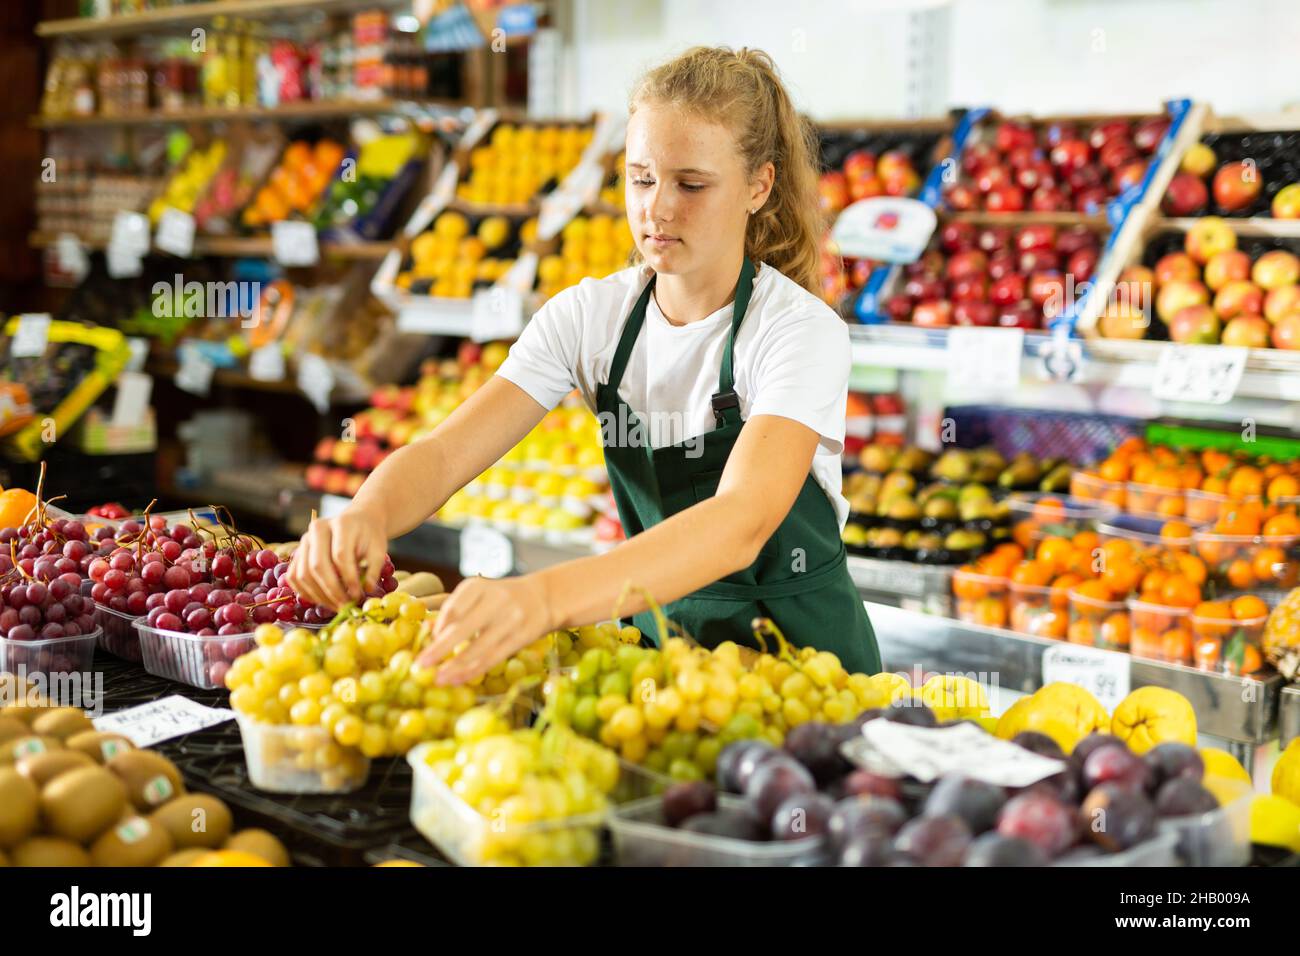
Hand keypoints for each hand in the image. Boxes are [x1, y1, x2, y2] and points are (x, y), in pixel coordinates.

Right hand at [285, 506, 388, 610]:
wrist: (357, 523)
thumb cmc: (368, 537)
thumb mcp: (378, 549)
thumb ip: (374, 569)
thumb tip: (366, 589)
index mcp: (340, 524)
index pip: (340, 555)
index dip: (348, 579)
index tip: (358, 595)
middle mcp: (317, 530)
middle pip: (318, 566)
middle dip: (332, 591)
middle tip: (346, 606)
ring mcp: (304, 541)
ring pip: (303, 574)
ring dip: (319, 596)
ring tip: (337, 606)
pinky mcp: (297, 553)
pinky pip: (294, 577)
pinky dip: (306, 593)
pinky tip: (323, 601)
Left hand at [416, 574, 554, 684]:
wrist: (543, 597)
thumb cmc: (502, 598)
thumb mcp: (479, 595)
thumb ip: (455, 611)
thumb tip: (427, 632)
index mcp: (479, 586)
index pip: (453, 609)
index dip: (438, 629)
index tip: (427, 644)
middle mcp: (496, 599)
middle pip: (463, 629)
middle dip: (439, 650)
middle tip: (420, 667)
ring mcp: (511, 618)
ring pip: (478, 649)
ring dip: (455, 667)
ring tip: (438, 679)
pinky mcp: (522, 636)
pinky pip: (493, 658)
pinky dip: (474, 671)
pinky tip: (459, 679)